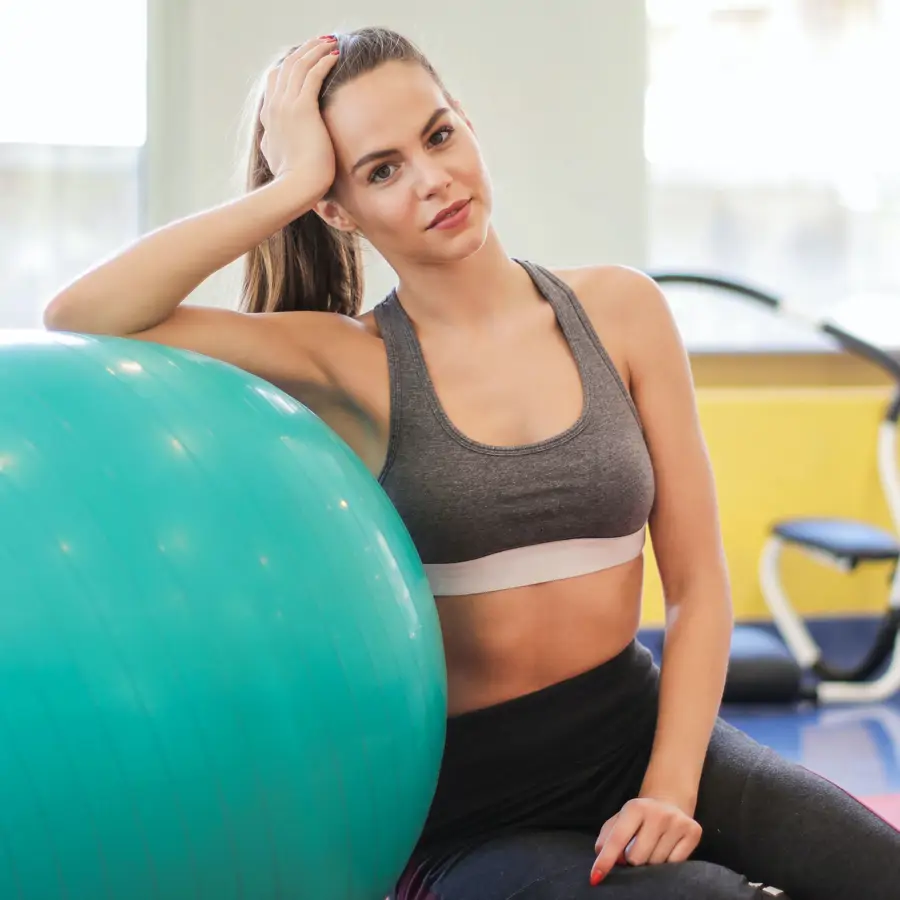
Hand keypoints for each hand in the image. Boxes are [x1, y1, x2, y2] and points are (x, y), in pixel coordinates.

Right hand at [259, 36, 339, 196]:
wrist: (295, 189)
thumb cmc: (293, 182)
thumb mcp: (276, 159)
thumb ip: (273, 145)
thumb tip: (269, 143)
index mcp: (269, 118)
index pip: (275, 82)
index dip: (289, 68)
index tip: (305, 61)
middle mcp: (274, 107)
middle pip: (285, 67)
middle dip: (303, 52)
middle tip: (319, 44)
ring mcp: (286, 106)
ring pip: (298, 65)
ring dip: (314, 50)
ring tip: (330, 43)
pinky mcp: (302, 109)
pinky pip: (312, 74)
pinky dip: (323, 61)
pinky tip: (335, 55)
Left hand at [590, 797, 701, 885]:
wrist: (669, 802)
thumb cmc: (639, 817)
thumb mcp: (620, 820)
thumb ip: (607, 837)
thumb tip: (601, 855)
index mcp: (635, 807)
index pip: (617, 839)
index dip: (606, 860)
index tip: (595, 877)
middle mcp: (658, 813)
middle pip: (637, 858)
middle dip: (632, 860)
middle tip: (637, 848)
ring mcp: (677, 822)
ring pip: (656, 864)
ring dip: (650, 862)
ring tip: (653, 846)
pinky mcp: (693, 831)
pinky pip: (675, 864)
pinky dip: (667, 862)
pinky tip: (667, 848)